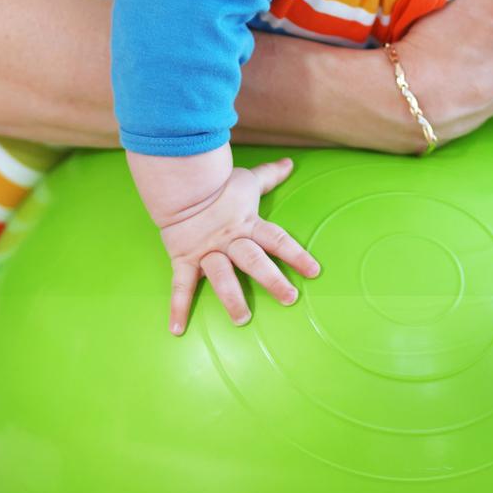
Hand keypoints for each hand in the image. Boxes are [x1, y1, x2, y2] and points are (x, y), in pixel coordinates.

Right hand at [157, 158, 319, 334]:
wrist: (179, 183)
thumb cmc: (216, 184)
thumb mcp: (246, 181)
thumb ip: (269, 176)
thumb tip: (289, 163)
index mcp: (248, 225)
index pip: (277, 240)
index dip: (296, 255)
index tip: (314, 271)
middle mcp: (230, 241)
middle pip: (254, 260)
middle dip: (272, 280)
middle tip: (289, 298)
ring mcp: (207, 252)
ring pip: (222, 276)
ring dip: (232, 298)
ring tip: (242, 319)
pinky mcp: (184, 259)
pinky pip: (181, 285)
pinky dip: (178, 307)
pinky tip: (177, 329)